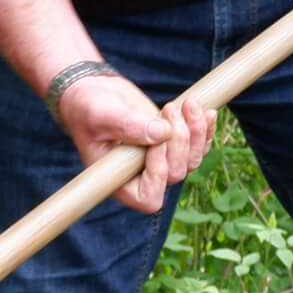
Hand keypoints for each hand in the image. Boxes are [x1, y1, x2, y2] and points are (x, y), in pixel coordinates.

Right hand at [54, 73, 217, 215]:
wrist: (94, 93)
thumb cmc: (87, 107)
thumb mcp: (101, 114)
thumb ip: (127, 124)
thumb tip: (162, 132)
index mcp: (118, 181)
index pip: (149, 198)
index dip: (159, 174)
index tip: (155, 142)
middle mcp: (141, 177)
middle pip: (175, 174)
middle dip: (179, 141)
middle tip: (169, 109)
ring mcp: (160, 162)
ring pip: (192, 160)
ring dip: (195, 133)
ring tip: (187, 104)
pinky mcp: (172, 146)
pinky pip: (199, 147)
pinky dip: (205, 130)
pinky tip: (206, 112)